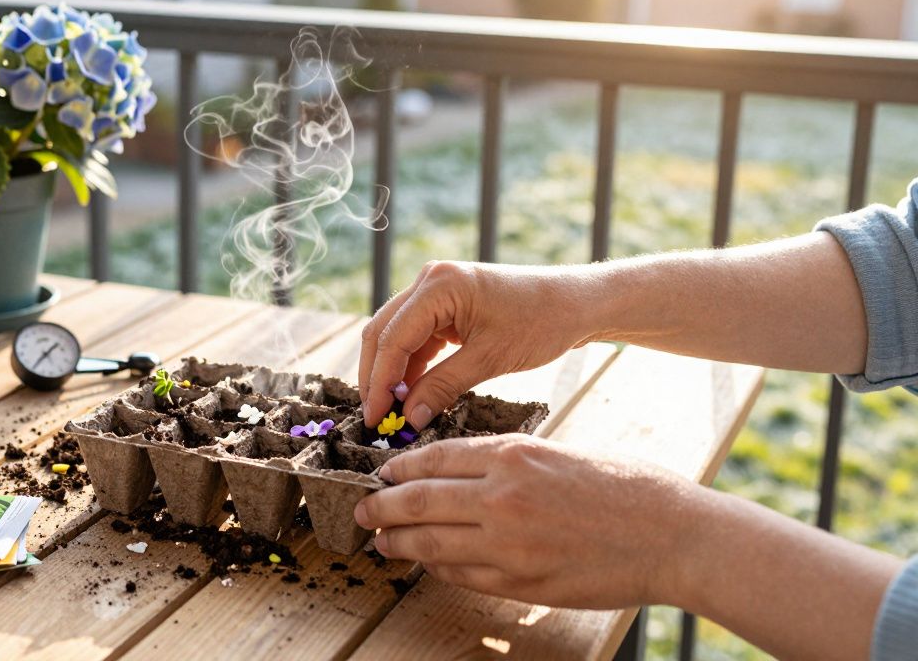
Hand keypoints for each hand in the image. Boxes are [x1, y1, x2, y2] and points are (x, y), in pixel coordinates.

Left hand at [353, 434, 700, 609]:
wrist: (672, 534)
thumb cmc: (623, 486)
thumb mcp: (557, 453)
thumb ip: (505, 463)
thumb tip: (454, 474)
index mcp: (512, 454)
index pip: (433, 458)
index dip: (399, 467)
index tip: (382, 473)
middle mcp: (502, 496)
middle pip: (417, 500)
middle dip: (381, 507)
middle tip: (362, 512)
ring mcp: (508, 543)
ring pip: (430, 542)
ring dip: (398, 543)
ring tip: (381, 543)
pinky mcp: (519, 581)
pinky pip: (460, 574)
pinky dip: (436, 567)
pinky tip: (426, 563)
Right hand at [359, 261, 594, 428]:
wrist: (575, 304)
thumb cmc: (541, 323)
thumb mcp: (490, 360)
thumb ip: (442, 387)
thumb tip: (408, 419)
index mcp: (440, 285)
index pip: (392, 338)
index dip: (379, 383)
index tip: (375, 419)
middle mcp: (430, 280)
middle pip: (384, 333)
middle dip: (378, 378)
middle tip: (377, 419)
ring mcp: (435, 290)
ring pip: (396, 336)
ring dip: (393, 373)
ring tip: (393, 412)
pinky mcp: (445, 304)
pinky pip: (417, 337)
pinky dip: (412, 366)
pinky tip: (412, 395)